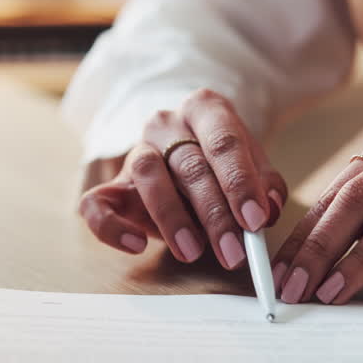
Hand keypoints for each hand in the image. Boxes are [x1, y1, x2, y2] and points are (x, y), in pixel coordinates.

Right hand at [78, 89, 287, 268]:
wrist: (185, 157)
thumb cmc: (223, 165)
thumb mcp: (253, 167)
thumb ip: (264, 185)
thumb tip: (266, 210)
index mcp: (205, 110)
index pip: (224, 141)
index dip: (240, 182)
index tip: (254, 220)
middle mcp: (166, 124)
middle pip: (190, 165)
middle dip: (214, 214)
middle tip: (233, 252)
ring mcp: (136, 151)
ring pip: (148, 175)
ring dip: (172, 218)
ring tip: (192, 252)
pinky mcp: (112, 184)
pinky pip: (96, 203)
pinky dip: (112, 227)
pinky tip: (137, 244)